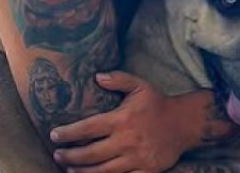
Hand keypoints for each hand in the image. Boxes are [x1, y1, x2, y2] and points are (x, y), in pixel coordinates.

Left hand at [50, 71, 191, 172]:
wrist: (185, 124)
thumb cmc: (158, 104)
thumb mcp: (140, 86)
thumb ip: (118, 79)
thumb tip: (96, 76)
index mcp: (121, 119)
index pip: (88, 128)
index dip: (68, 133)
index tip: (54, 135)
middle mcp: (126, 140)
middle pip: (90, 154)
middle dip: (70, 156)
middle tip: (57, 155)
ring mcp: (136, 158)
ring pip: (102, 171)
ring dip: (82, 172)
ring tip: (69, 170)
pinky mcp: (145, 171)